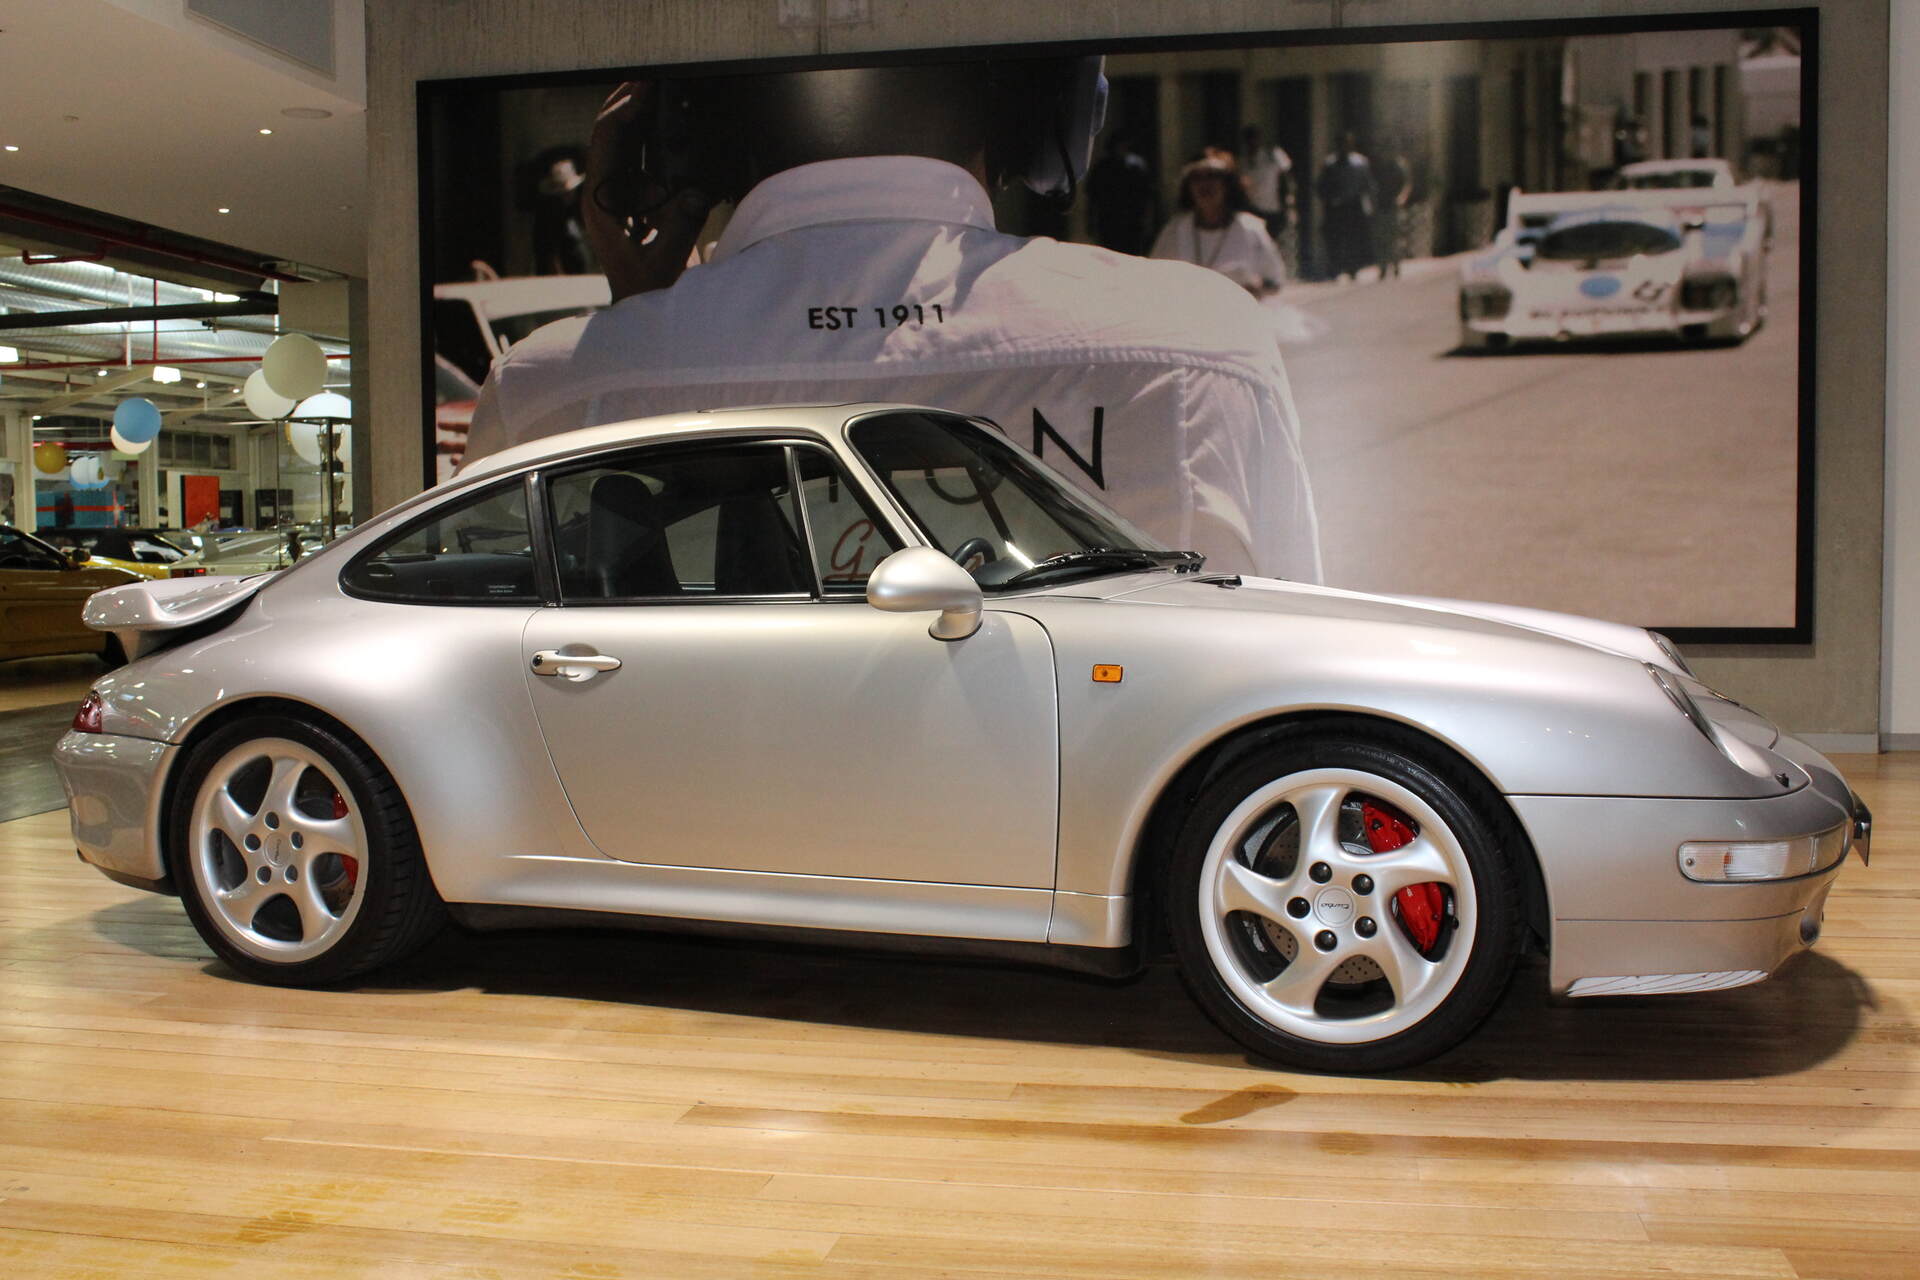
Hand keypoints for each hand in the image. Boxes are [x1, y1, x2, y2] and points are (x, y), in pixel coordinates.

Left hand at [583, 80, 711, 302]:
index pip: (605, 144)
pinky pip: (639, 164)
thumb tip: (696, 191)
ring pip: (622, 147)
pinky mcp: (632, 204)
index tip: (645, 91)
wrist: (642, 314)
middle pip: (608, 136)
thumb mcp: (664, 264)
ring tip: (659, 94)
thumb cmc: (648, 294)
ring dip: (640, 120)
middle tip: (650, 78)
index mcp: (600, 206)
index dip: (623, 112)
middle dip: (627, 104)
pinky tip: (668, 131)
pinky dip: (652, 145)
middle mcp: (602, 196)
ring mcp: (616, 199)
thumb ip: (680, 228)